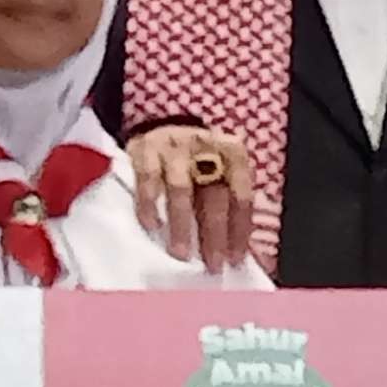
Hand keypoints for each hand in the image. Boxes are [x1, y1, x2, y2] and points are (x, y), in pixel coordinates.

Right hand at [128, 124, 252, 271]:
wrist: (164, 122)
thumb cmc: (199, 157)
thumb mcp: (223, 168)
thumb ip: (231, 199)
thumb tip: (240, 246)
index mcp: (233, 154)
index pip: (241, 196)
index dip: (239, 229)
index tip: (235, 258)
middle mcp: (206, 148)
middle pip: (213, 196)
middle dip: (214, 234)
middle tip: (213, 264)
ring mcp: (175, 148)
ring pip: (181, 189)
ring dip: (181, 225)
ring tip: (181, 254)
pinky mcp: (146, 150)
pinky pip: (148, 179)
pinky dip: (149, 204)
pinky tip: (152, 226)